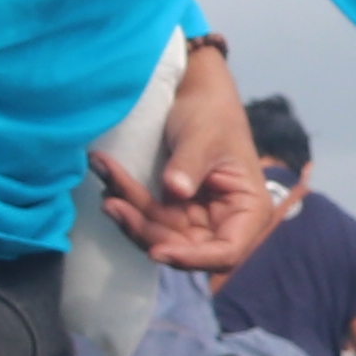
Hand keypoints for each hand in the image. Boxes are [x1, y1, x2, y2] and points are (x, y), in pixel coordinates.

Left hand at [109, 46, 271, 272]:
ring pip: (159, 235)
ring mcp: (197, 219)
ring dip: (130, 216)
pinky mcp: (173, 211)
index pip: (227, 252)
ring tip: (106, 187)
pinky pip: (147, 217)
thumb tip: (176, 191)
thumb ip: (190, 164)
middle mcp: (224, 223)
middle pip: (185, 247)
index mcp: (249, 211)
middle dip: (146, 230)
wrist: (195, 96)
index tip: (159, 251)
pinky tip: (108, 183)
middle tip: (114, 204)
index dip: (194, 258)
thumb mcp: (203, 136)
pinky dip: (126, 202)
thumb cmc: (212, 114)